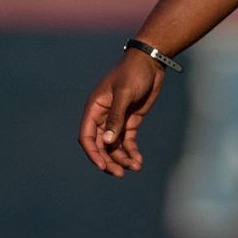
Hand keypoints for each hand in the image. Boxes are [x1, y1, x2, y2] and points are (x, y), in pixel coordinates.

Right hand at [78, 51, 164, 176]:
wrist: (150, 63)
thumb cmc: (133, 73)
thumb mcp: (124, 94)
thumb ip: (116, 117)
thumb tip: (108, 143)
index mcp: (95, 108)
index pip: (87, 136)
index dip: (92, 153)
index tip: (102, 166)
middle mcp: (103, 116)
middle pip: (101, 145)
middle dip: (108, 160)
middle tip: (120, 174)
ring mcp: (117, 119)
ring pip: (114, 146)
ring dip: (122, 159)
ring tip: (135, 167)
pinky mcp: (130, 121)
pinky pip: (127, 142)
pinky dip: (131, 152)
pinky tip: (138, 161)